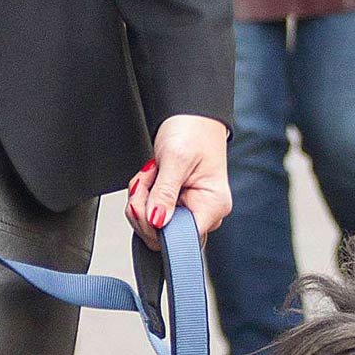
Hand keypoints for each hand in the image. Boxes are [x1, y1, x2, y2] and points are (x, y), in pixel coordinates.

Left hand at [126, 114, 231, 243]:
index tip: (145, 205)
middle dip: (144, 210)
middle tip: (145, 183)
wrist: (191, 116)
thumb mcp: (175, 160)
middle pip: (163, 234)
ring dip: (142, 199)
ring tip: (151, 173)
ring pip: (153, 224)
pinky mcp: (176, 204)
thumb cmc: (193, 131)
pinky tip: (150, 178)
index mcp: (212, 205)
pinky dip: (143, 195)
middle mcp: (204, 211)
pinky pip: (151, 212)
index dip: (157, 227)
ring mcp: (189, 208)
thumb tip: (157, 222)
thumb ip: (165, 194)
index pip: (182, 238)